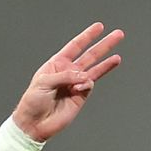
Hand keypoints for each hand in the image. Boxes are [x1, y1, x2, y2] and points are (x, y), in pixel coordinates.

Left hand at [12, 22, 123, 141]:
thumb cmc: (32, 102)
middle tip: (118, 35)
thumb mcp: (44, 82)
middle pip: (90, 55)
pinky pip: (89, 85)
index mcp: (56, 65)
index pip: (74, 47)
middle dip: (104, 45)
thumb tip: (85, 76)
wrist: (34, 124)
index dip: (86, 36)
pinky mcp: (80, 96)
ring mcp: (75, 84)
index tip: (99, 27)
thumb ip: (65, 75)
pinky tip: (78, 88)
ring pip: (95, 70)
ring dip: (107, 63)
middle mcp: (68, 72)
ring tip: (118, 57)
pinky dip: (86, 84)